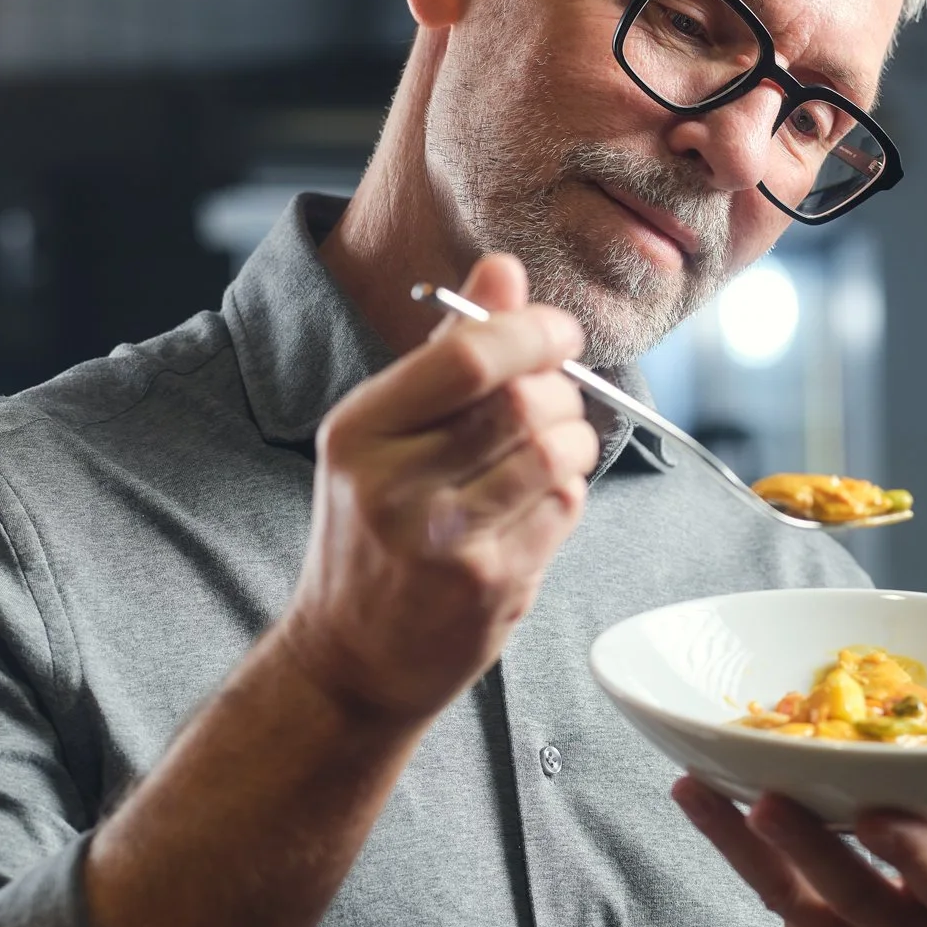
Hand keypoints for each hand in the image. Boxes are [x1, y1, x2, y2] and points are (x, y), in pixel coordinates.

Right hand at [280, 251, 598, 727]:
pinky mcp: (488, 583)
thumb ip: (450, 351)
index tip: (559, 333)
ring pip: (556, 453)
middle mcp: (392, 483)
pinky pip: (565, 507)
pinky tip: (538, 505)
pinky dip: (569, 494)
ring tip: (552, 452)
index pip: (470, 356)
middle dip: (560, 392)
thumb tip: (503, 269)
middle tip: (554, 404)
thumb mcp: (386, 433)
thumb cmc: (374, 533)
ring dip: (574, 443)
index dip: (533, 332)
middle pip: (523, 400)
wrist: (352, 657)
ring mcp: (442, 539)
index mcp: (359, 429)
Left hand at [673, 777, 926, 926]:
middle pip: (853, 890)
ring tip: (695, 790)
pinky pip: (773, 899)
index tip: (879, 816)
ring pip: (789, 895)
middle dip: (808, 846)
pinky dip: (737, 853)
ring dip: (738, 843)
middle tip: (766, 798)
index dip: (911, 854)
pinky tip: (700, 801)